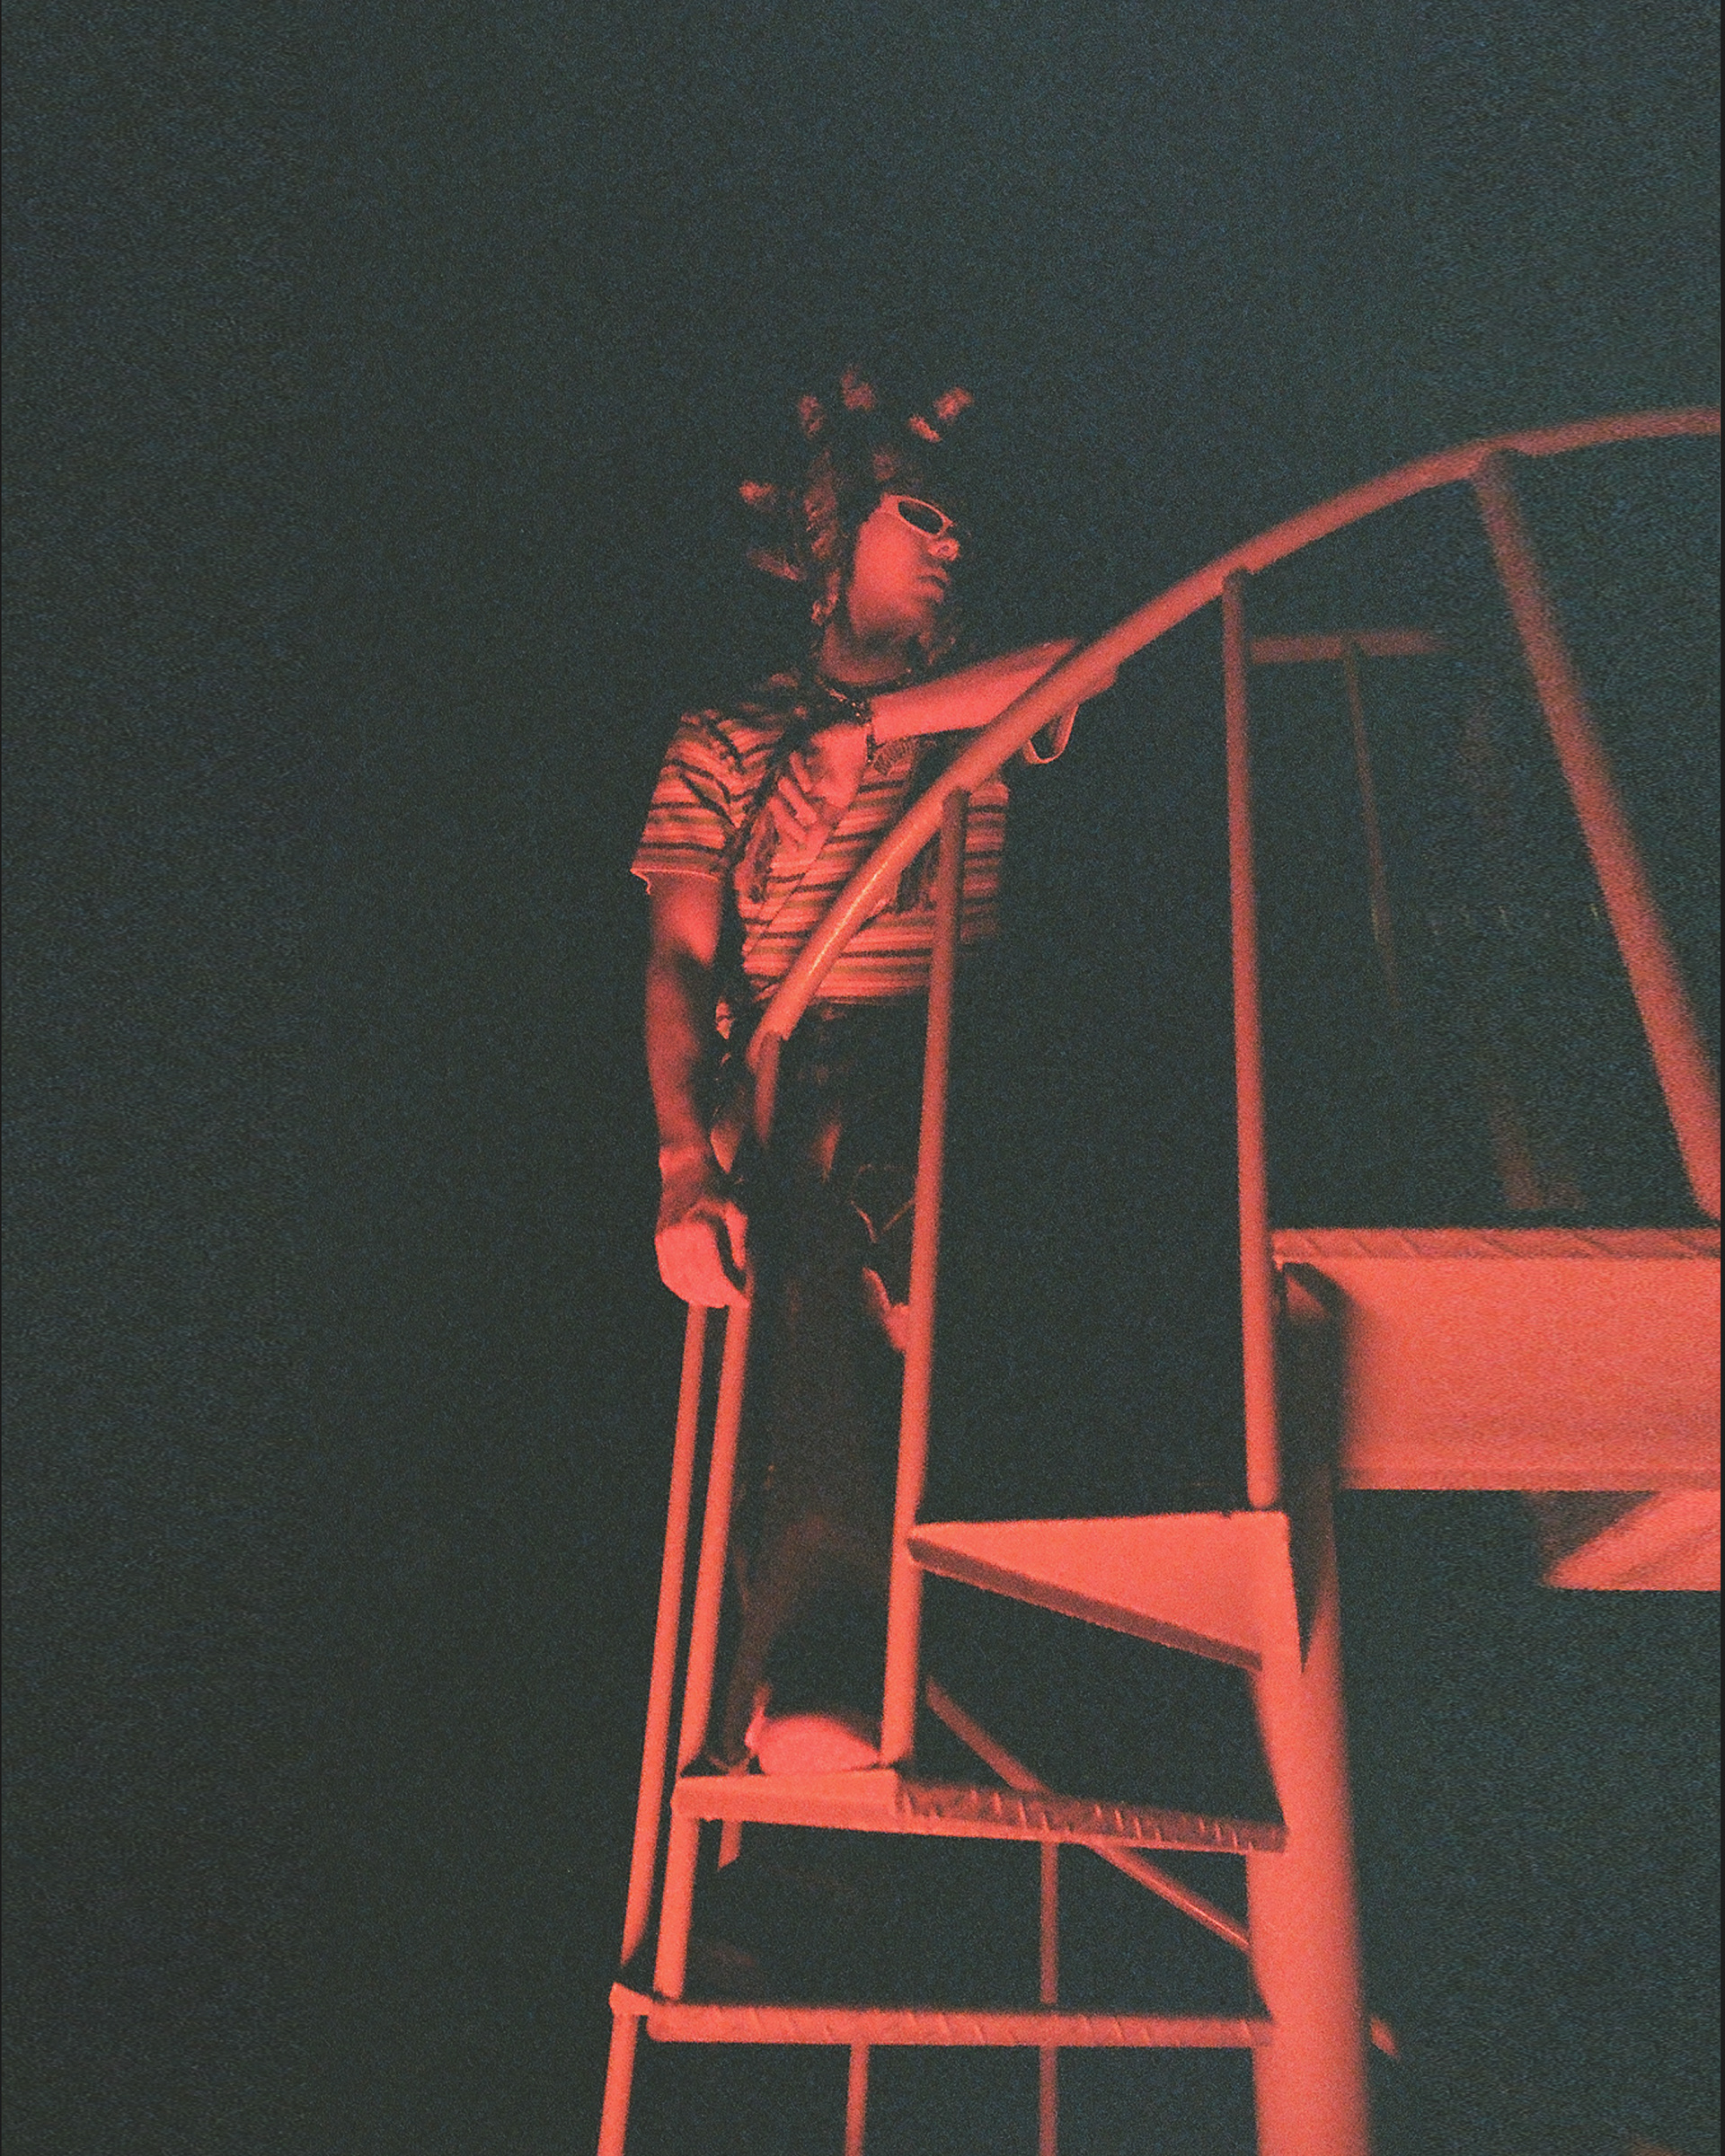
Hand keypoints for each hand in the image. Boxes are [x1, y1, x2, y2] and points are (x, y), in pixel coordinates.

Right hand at [655, 1145, 748, 1306]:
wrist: (686, 1172)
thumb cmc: (717, 1192)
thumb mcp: (739, 1213)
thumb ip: (741, 1246)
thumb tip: (741, 1277)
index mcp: (703, 1230)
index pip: (718, 1274)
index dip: (732, 1292)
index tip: (744, 1301)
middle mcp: (681, 1238)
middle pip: (699, 1282)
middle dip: (718, 1297)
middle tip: (733, 1300)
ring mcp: (666, 1241)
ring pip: (682, 1283)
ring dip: (700, 1297)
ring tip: (716, 1299)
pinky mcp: (659, 1243)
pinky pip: (668, 1276)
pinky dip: (681, 1290)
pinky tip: (695, 1293)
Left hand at [766, 720, 869, 868]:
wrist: (858, 743)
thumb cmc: (847, 773)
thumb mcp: (838, 805)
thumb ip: (824, 825)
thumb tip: (811, 850)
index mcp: (798, 795)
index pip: (783, 815)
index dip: (785, 833)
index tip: (795, 849)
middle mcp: (792, 780)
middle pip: (775, 803)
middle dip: (786, 822)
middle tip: (800, 835)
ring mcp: (794, 764)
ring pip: (782, 785)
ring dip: (795, 804)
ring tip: (812, 816)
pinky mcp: (800, 747)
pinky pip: (792, 763)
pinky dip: (799, 777)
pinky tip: (810, 787)